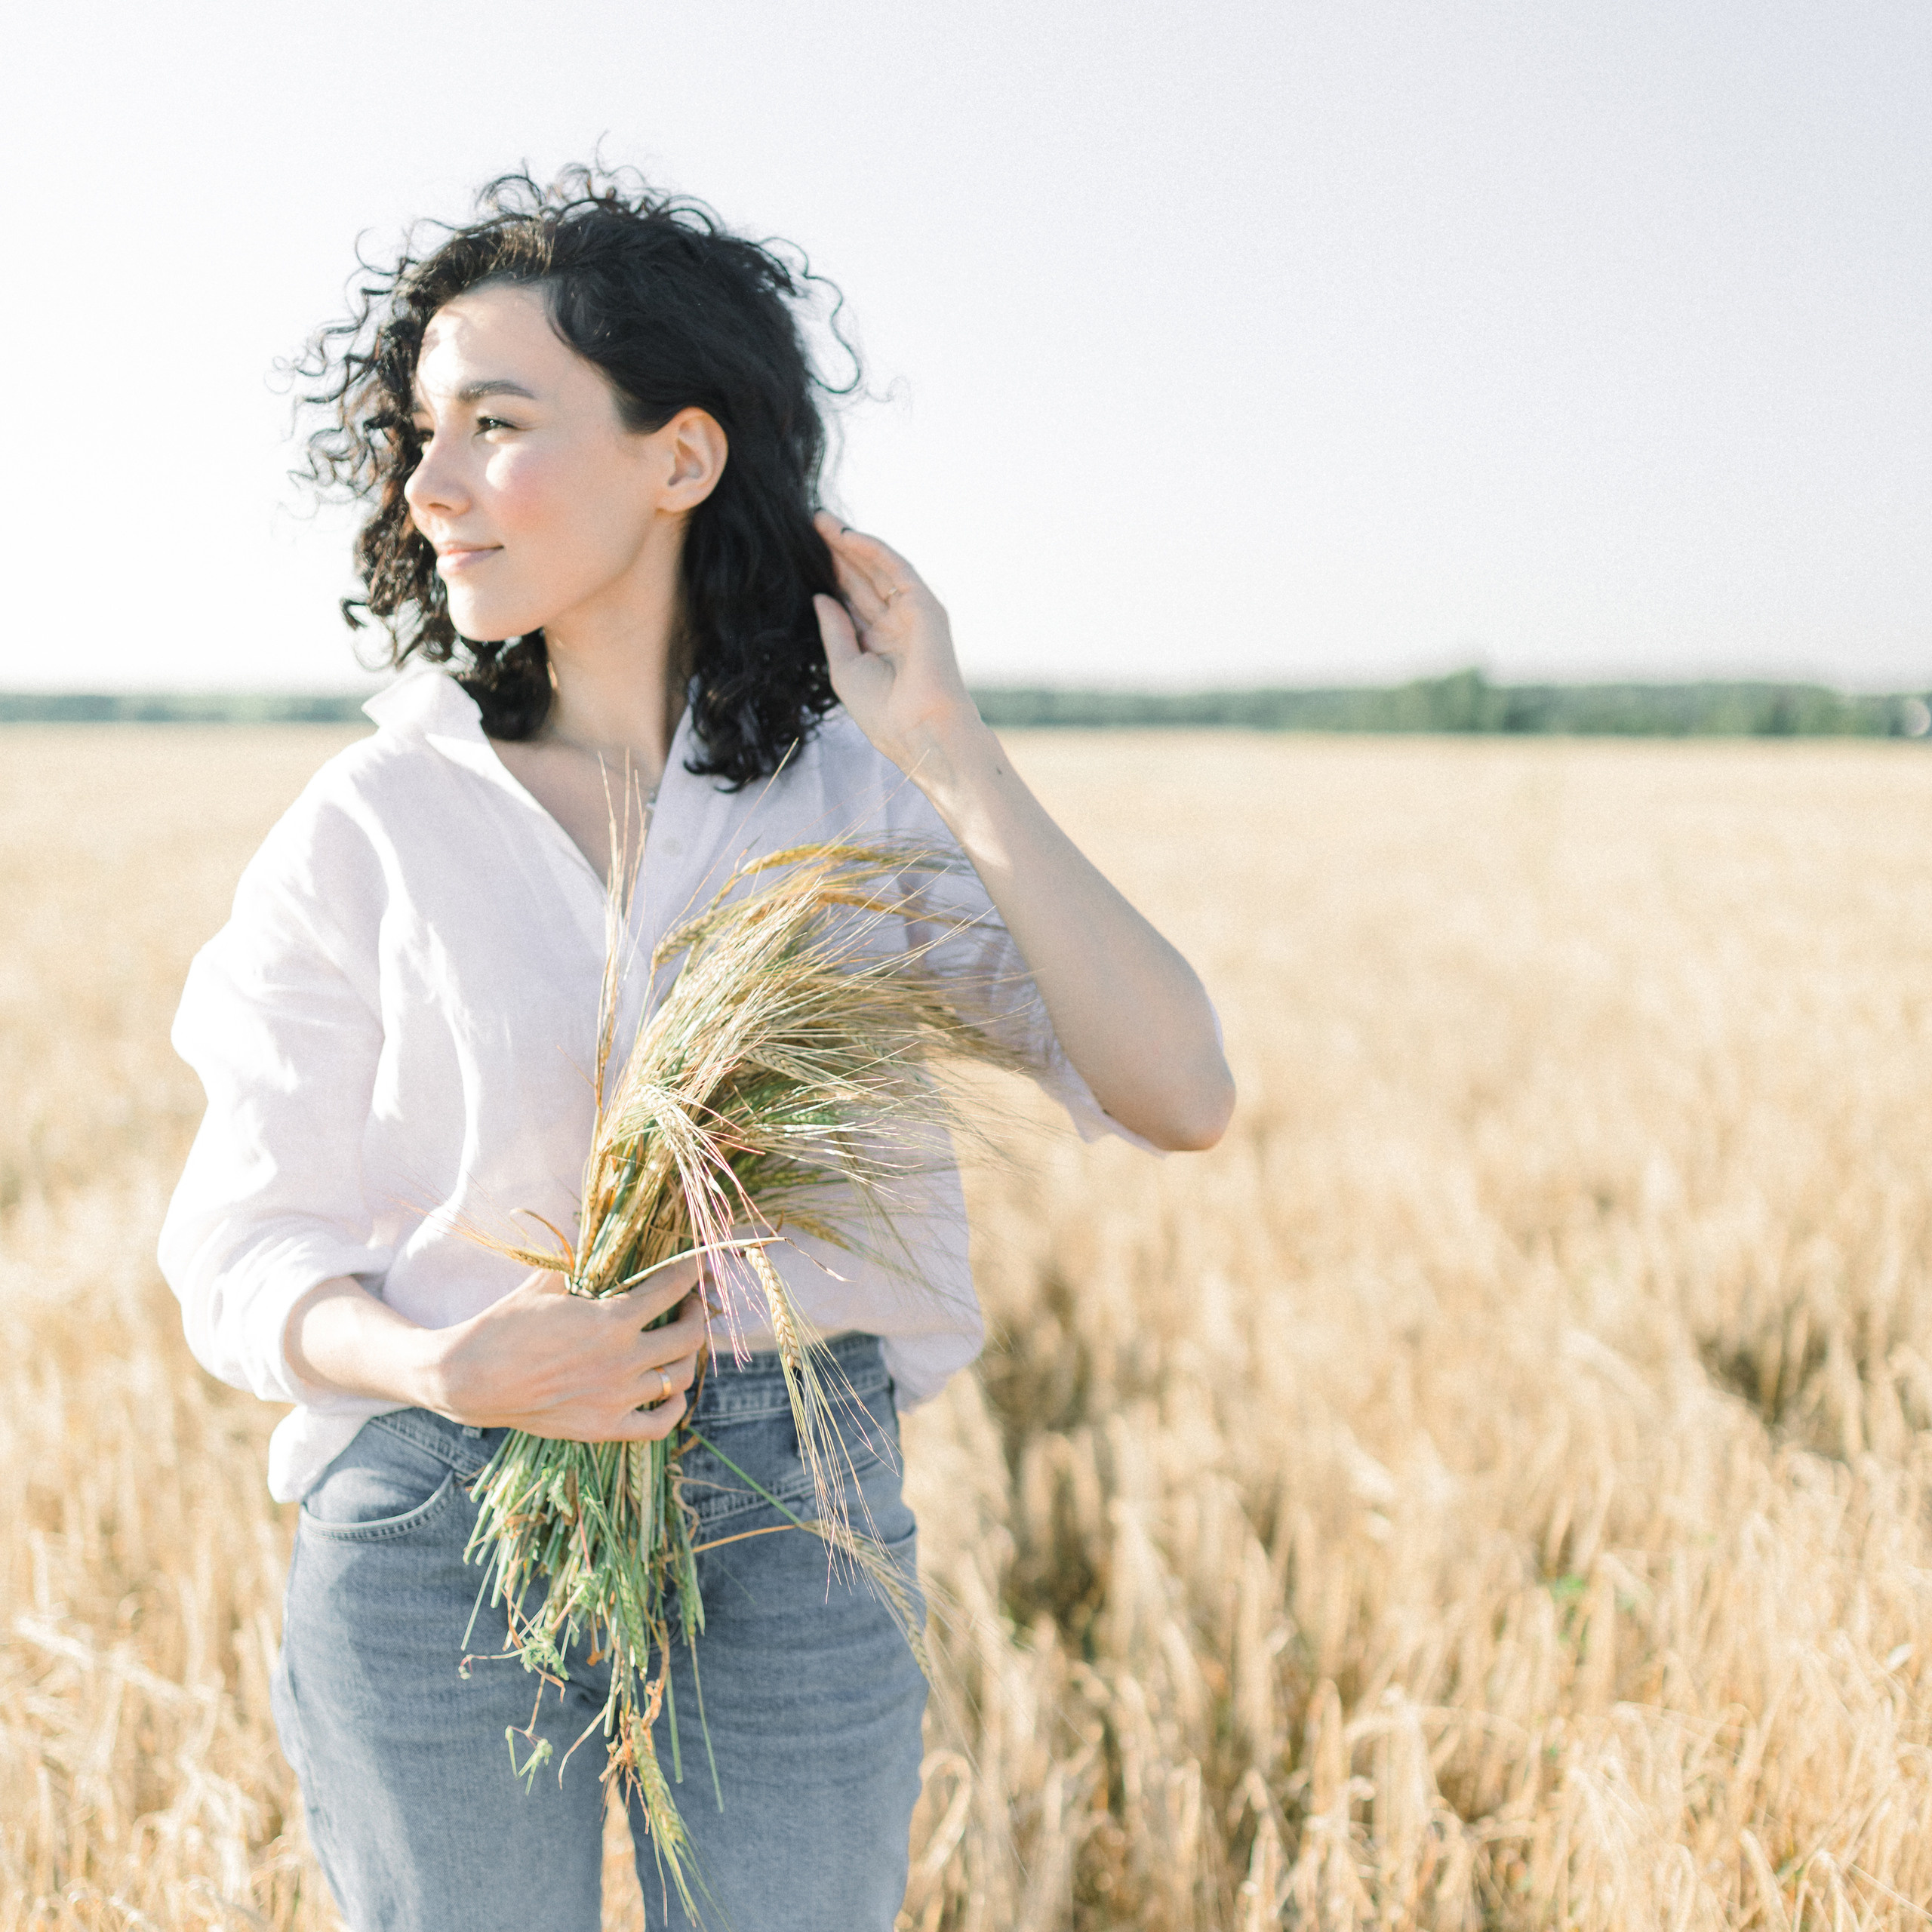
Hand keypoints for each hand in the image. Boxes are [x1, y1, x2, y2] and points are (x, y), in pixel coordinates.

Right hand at [426, 1260, 705, 1441]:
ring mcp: (617, 1398)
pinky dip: (674, 1406)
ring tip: (680, 1342)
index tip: (697, 1266)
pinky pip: (660, 1423)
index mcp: (613, 1320)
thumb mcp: (546, 1281)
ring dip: (688, 1355)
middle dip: (697, 1313)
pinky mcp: (605, 1427)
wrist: (470, 1379)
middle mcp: (623, 1361)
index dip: (691, 1273)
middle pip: (689, 1336)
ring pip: (679, 1377)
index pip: (672, 1289)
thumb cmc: (505, 1325)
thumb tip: (601, 1234)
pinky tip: (671, 1391)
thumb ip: (582, 1261)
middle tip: (691, 1303)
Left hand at [812, 512, 986, 774]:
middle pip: (861, 579)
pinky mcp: (924, 606)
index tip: (800, 554)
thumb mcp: (844, 668)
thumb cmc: (884, 713)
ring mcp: (912, 613)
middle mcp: (896, 624)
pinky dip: (872, 550)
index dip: (829, 575)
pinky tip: (845, 535)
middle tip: (808, 524)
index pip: (851, 600)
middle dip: (835, 552)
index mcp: (878, 643)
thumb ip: (834, 630)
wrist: (919, 731)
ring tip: (819, 521)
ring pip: (876, 569)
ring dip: (850, 543)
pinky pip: (895, 569)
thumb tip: (820, 597)